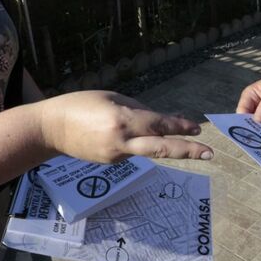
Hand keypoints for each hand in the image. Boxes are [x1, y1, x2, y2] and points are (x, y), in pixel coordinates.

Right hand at [41, 90, 212, 162]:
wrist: (50, 130)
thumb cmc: (79, 104)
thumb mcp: (112, 98)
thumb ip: (138, 109)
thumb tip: (161, 119)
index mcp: (122, 120)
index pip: (159, 124)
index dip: (181, 126)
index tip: (199, 128)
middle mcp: (122, 142)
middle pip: (162, 148)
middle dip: (188, 150)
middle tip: (211, 153)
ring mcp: (116, 156)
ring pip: (148, 150)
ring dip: (165, 145)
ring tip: (185, 142)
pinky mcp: (111, 163)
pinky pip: (133, 151)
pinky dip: (140, 143)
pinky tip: (131, 134)